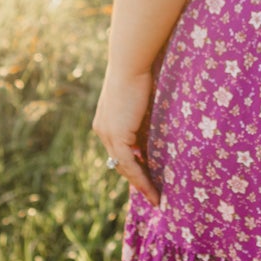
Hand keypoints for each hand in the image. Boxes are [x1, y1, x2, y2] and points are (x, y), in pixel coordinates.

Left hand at [93, 65, 159, 206]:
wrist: (130, 62)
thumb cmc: (140, 73)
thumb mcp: (141, 100)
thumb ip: (144, 118)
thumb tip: (158, 131)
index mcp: (105, 122)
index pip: (119, 151)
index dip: (133, 166)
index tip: (149, 178)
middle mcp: (102, 130)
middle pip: (120, 163)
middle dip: (137, 181)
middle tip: (154, 195)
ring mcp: (107, 134)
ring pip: (124, 168)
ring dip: (141, 185)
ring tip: (157, 198)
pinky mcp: (117, 135)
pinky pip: (129, 165)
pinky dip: (142, 180)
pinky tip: (154, 191)